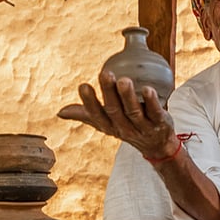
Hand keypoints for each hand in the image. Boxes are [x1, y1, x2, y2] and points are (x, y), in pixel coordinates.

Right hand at [58, 71, 177, 159]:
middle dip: (109, 92)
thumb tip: (60, 112)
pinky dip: (151, 102)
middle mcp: (124, 128)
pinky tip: (149, 89)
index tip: (83, 86)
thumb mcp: (106, 124)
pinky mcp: (159, 123)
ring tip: (124, 80)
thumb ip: (85, 115)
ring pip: (133, 112)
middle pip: (114, 111)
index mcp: (109, 126)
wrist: (157, 146)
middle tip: (105, 73)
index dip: (89, 102)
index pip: (97, 116)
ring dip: (128, 96)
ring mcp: (142, 127)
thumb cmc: (128, 128)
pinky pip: (155, 113)